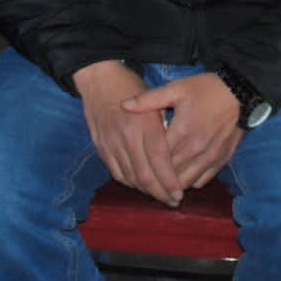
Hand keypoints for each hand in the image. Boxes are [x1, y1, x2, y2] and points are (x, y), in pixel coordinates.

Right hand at [73, 60, 182, 205]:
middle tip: (172, 201)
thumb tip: (178, 157)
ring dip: (146, 191)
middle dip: (160, 192)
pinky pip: (116, 172)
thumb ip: (165, 128)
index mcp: (145, 124)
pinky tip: (140, 185)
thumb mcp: (155, 100)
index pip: (159, 160)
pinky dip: (129, 183)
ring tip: (159, 196)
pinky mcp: (101, 147)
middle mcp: (127, 136)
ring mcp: (111, 143)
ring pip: (130, 177)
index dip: (169, 181)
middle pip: (144, 175)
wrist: (100, 79)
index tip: (179, 193)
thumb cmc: (132, 87)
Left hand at [124, 72, 243, 187]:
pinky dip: (189, 181)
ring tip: (159, 181)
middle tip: (142, 178)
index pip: (157, 157)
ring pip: (185, 183)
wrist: (240, 93)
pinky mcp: (221, 161)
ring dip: (172, 184)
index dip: (144, 163)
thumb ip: (149, 100)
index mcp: (182, 131)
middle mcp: (196, 149)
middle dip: (155, 178)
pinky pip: (202, 181)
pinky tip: (180, 175)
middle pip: (170, 174)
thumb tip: (123, 106)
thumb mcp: (176, 89)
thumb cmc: (206, 89)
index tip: (133, 164)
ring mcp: (210, 157)